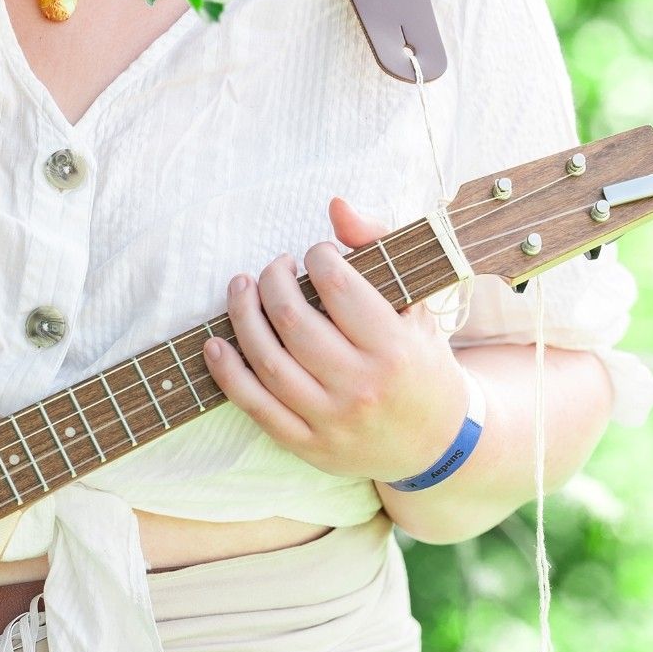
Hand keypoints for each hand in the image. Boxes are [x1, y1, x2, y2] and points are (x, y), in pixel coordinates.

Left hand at [204, 196, 469, 481]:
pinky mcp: (308, 445)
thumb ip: (379, 245)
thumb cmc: (421, 361)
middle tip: (276, 267)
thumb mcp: (416, 303)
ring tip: (242, 288)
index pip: (336, 286)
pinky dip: (227, 372)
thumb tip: (335, 206)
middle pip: (292, 320)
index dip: (317, 257)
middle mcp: (361, 387)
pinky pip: (255, 406)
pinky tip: (216, 343)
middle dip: (272, 280)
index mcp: (394, 347)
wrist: (437, 444)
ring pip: (267, 361)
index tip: (316, 255)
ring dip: (242, 315)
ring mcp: (331, 420)